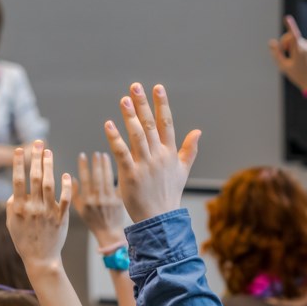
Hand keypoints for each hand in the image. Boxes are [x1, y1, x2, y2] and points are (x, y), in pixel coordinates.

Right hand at [6, 141, 70, 269]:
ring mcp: (48, 212)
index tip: (19, 150)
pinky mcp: (61, 217)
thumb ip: (12, 205)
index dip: (18, 164)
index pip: (17, 180)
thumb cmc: (24, 240)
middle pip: (34, 178)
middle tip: (39, 143)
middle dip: (36, 158)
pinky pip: (65, 198)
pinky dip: (67, 186)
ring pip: (49, 184)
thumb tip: (15, 190)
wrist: (41, 259)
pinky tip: (66, 175)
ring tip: (49, 153)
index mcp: (19, 208)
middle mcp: (33, 207)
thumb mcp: (11, 223)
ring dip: (49, 166)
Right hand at [73, 152, 126, 248]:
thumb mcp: (79, 210)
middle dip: (96, 163)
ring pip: (108, 179)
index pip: (84, 179)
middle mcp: (98, 199)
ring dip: (106, 166)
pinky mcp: (120, 200)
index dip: (83, 166)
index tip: (82, 155)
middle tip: (95, 153)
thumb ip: (74, 195)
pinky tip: (116, 165)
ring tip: (104, 155)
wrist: (109, 233)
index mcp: (87, 201)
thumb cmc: (93, 221)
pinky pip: (118, 184)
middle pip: (97, 177)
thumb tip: (70, 178)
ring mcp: (110, 199)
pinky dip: (116, 174)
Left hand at [104, 83, 200, 222]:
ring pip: (137, 135)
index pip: (166, 123)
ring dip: (129, 116)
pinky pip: (121, 152)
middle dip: (143, 104)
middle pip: (150, 125)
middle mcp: (158, 156)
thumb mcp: (182, 171)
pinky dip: (115, 138)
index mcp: (170, 153)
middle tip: (135, 86)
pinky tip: (108, 124)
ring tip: (123, 100)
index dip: (162, 105)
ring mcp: (144, 164)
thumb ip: (189, 149)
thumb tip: (198, 131)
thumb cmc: (169, 193)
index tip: (157, 87)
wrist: (159, 219)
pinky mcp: (130, 174)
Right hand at [269, 15, 306, 91]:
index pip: (293, 36)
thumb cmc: (296, 75)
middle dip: (286, 42)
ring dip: (294, 47)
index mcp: (299, 52)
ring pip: (299, 41)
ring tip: (295, 59)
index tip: (287, 18)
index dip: (290, 26)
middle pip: (293, 38)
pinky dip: (302, 49)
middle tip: (284, 52)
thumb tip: (271, 42)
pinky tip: (303, 59)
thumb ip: (276, 53)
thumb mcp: (283, 66)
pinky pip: (306, 45)